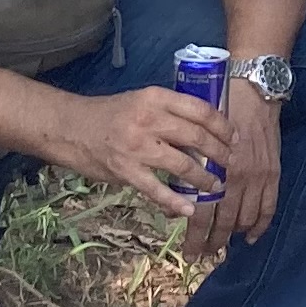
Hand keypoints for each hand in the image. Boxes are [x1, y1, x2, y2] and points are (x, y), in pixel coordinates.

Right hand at [62, 86, 235, 219]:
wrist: (71, 128)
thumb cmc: (109, 115)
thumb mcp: (140, 101)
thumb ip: (167, 111)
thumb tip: (203, 129)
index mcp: (154, 97)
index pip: (199, 109)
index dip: (222, 125)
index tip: (234, 138)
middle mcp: (148, 119)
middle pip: (196, 136)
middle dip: (219, 153)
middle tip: (230, 164)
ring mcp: (137, 146)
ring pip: (182, 164)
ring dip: (203, 179)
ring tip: (214, 186)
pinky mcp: (126, 170)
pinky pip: (157, 189)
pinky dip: (176, 202)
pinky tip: (189, 209)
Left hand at [182, 81, 280, 260]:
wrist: (250, 90)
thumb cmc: (214, 111)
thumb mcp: (191, 138)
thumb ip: (184, 169)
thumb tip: (173, 203)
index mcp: (211, 168)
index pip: (202, 213)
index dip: (195, 236)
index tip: (188, 252)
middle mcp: (235, 176)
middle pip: (223, 221)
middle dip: (211, 242)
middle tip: (202, 254)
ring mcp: (257, 176)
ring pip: (244, 218)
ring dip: (232, 236)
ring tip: (221, 248)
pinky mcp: (272, 172)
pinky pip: (268, 207)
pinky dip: (259, 225)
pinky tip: (249, 237)